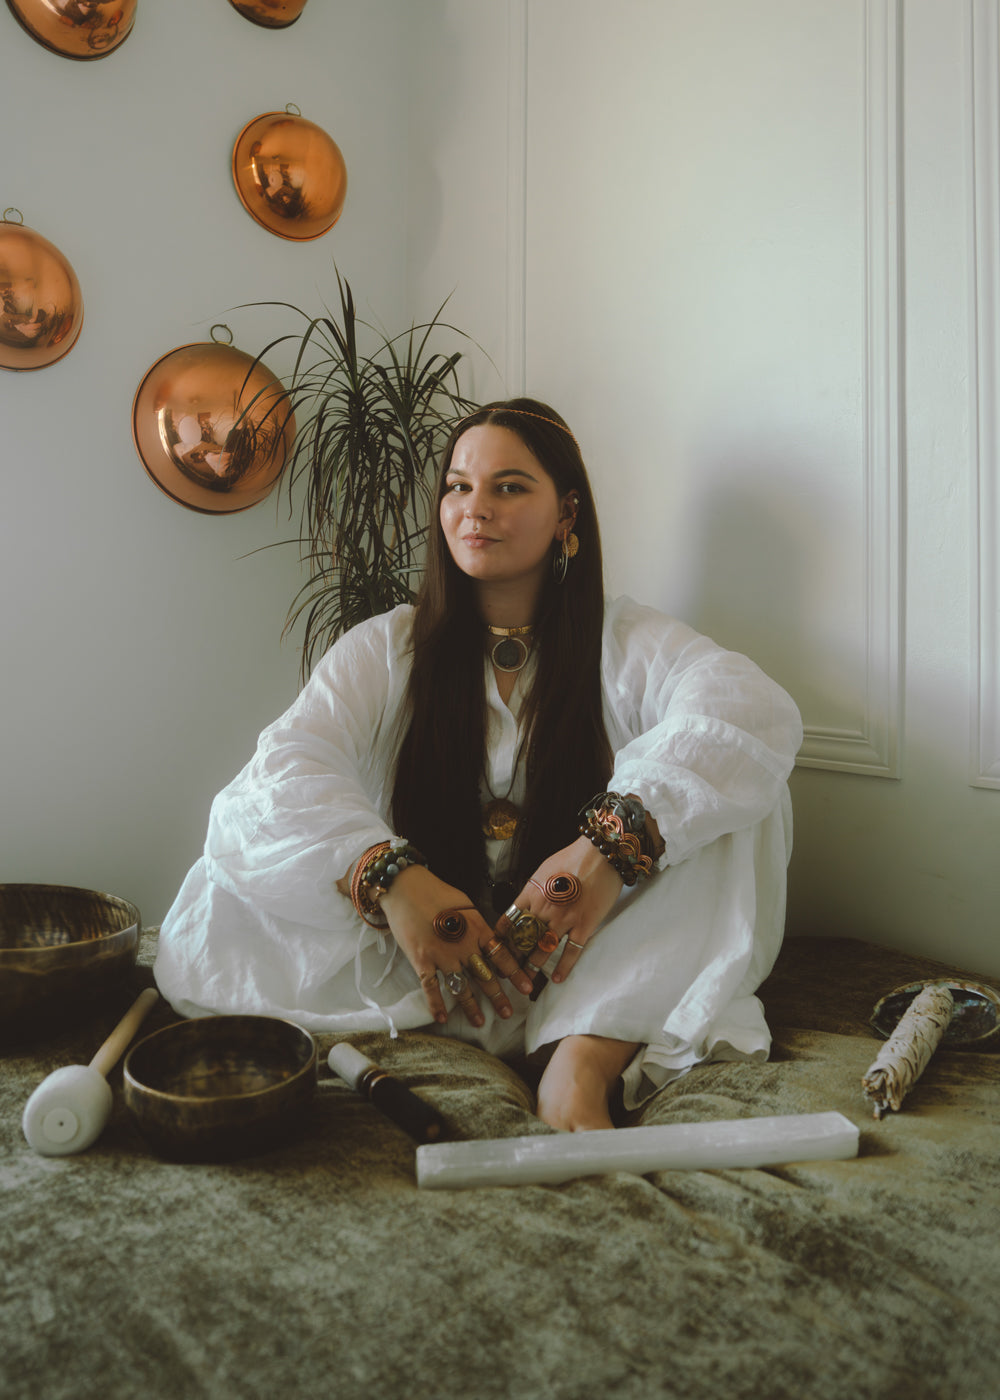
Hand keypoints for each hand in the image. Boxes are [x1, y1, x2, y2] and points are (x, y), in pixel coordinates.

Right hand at [379, 865, 533, 1026]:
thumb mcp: (465, 904)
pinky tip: (442, 1018)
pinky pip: (431, 987)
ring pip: (461, 986)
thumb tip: (487, 940)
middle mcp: (463, 944)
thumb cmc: (435, 891)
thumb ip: (477, 925)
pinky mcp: (421, 960)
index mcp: (477, 928)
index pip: (501, 955)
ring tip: (480, 1022)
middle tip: (508, 1013)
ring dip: (471, 1006)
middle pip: (484, 975)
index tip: (527, 988)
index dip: (515, 973)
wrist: (404, 887)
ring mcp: (442, 955)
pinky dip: (436, 1004)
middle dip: (498, 996)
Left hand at [505, 836, 622, 984]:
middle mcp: (545, 909)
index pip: (509, 920)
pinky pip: (571, 951)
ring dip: (532, 966)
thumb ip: (534, 889)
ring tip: (525, 981)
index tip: (495, 949)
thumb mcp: (544, 869)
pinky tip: (556, 979)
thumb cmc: (573, 857)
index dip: (501, 938)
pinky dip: (563, 967)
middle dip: (513, 957)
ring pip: (543, 949)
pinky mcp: (584, 925)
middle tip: (506, 971)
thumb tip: (526, 903)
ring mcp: (564, 919)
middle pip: (524, 939)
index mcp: (532, 893)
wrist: (601, 854)